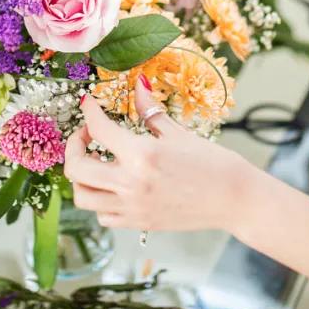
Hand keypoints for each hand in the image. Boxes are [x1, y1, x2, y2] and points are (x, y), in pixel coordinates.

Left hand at [64, 76, 253, 232]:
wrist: (234, 199)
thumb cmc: (213, 164)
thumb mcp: (179, 133)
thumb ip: (151, 110)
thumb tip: (138, 85)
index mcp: (142, 155)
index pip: (99, 128)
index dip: (89, 111)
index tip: (90, 104)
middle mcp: (131, 184)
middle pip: (76, 168)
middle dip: (74, 146)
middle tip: (87, 135)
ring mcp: (133, 207)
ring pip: (83, 197)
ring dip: (82, 177)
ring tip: (95, 162)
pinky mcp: (139, 223)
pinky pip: (103, 216)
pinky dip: (99, 201)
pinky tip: (113, 185)